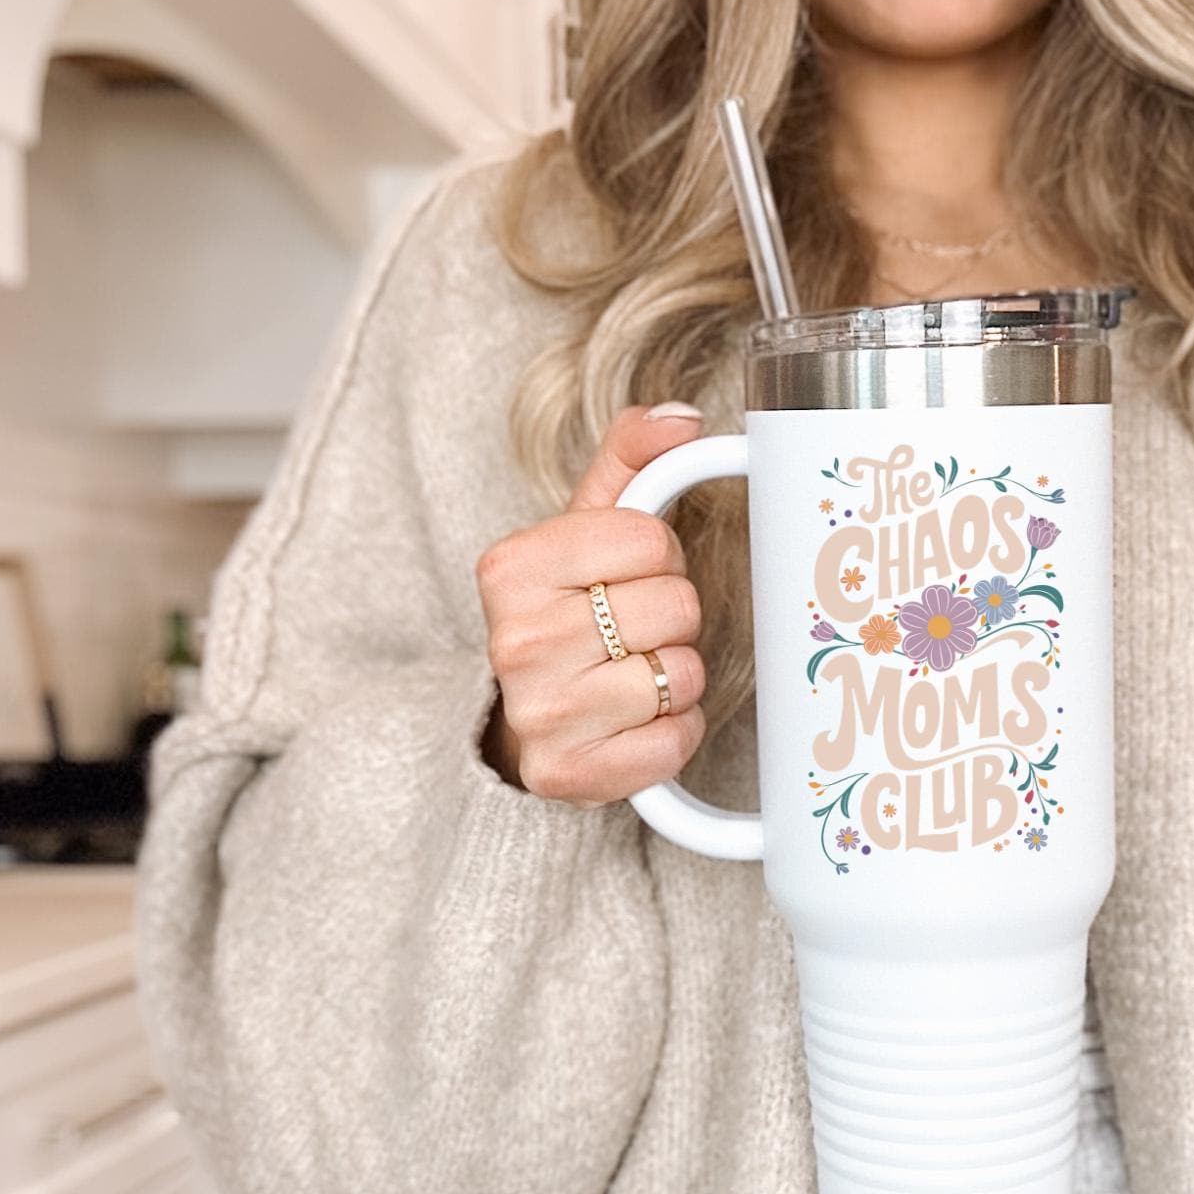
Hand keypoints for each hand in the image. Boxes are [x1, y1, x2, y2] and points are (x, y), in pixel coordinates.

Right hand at [476, 404, 709, 803]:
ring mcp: (540, 714)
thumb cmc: (565, 612)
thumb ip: (631, 459)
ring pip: (681, 675)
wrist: (518, 718)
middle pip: (675, 607)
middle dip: (671, 618)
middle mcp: (516, 641)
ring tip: (631, 675)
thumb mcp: (583, 528)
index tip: (627, 575)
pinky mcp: (568, 775)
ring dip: (675, 676)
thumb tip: (681, 418)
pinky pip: (674, 741)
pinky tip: (637, 722)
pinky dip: (673, 733)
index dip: (659, 558)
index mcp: (512, 567)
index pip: (652, 540)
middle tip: (632, 630)